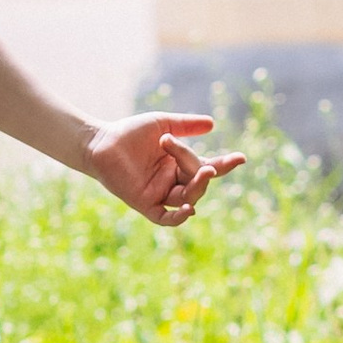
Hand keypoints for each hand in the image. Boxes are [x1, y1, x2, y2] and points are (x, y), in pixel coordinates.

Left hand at [84, 110, 242, 227]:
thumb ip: (186, 125)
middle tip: (172, 144)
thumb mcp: (162, 124)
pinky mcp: (144, 203)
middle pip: (198, 181)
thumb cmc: (130, 132)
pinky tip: (189, 210)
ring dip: (197, 186)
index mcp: (179, 164)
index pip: (208, 167)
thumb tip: (212, 124)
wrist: (102, 141)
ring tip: (202, 171)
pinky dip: (178, 217)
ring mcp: (159, 194)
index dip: (224, 165)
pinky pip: (165, 218)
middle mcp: (172, 182)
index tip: (241, 158)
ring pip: (188, 197)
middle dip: (198, 167)